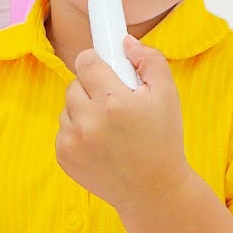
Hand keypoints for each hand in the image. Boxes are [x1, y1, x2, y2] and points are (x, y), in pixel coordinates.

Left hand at [55, 35, 190, 210]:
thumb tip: (124, 41)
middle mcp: (88, 121)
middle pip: (75, 83)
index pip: (86, 61)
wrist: (153, 190)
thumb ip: (149, 60)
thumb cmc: (163, 139)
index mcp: (113, 102)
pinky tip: (101, 144)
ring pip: (68, 107)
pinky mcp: (63, 156)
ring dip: (84, 110)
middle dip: (93, 88)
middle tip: (114, 102)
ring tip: (110, 128)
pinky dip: (78, 131)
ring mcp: (72, 141)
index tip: (104, 66)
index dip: (97, 61)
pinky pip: (64, 129)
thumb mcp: (168, 95)